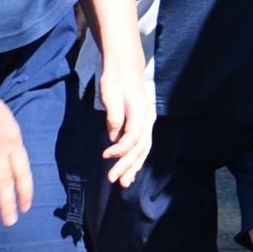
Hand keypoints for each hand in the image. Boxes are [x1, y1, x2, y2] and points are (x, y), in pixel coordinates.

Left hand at [98, 48, 155, 191]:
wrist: (125, 68)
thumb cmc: (115, 79)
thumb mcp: (110, 94)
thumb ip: (114, 116)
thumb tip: (113, 137)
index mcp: (141, 112)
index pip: (133, 137)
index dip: (120, 149)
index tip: (105, 155)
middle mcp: (147, 119)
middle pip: (140, 147)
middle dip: (127, 165)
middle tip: (113, 179)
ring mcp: (147, 122)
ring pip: (143, 149)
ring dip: (134, 167)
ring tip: (124, 182)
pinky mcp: (142, 125)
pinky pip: (142, 146)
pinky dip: (137, 159)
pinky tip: (131, 171)